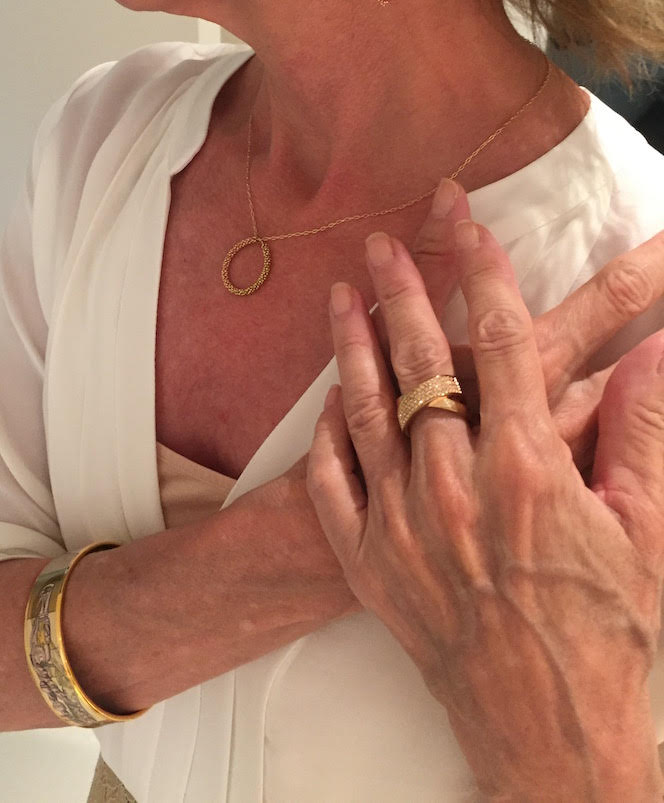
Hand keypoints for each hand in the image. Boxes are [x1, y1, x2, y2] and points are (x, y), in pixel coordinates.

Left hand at [305, 219, 663, 798]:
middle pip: (421, 362)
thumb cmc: (608, 632)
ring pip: (364, 411)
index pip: (501, 344)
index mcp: (526, 470)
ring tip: (339, 295)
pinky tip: (325, 399)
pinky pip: (333, 484)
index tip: (466, 225)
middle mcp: (454, 487)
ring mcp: (403, 525)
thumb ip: (645, 428)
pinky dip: (326, 435)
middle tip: (382, 241)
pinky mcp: (371, 564)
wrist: (551, 732)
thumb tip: (657, 346)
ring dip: (351, 346)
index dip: (483, 274)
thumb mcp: (647, 529)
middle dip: (402, 290)